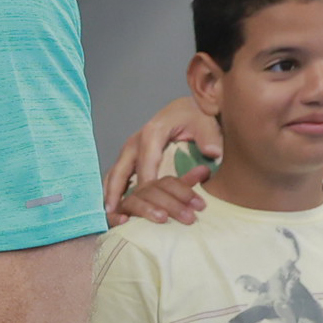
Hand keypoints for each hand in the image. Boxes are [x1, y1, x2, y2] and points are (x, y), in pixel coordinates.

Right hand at [103, 97, 217, 219]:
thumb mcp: (206, 122)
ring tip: (110, 214)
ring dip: (109, 194)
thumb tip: (213, 153)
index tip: (149, 206)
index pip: (146, 166)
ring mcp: (129, 148)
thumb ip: (209, 137)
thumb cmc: (196, 117)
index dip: (146, 188)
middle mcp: (135, 142)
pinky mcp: (130, 154)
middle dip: (115, 193)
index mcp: (151, 134)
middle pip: (120, 171)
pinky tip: (113, 206)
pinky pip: (116, 174)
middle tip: (114, 213)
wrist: (187, 108)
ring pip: (113, 174)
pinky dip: (111, 189)